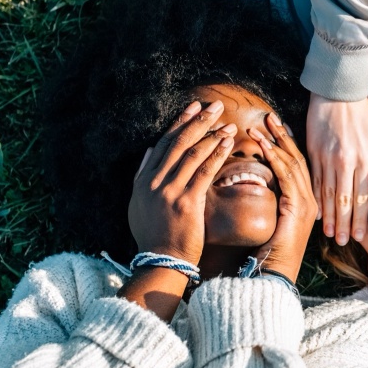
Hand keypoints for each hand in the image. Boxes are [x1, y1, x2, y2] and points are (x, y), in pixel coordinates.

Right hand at [128, 100, 235, 263]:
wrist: (162, 260)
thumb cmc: (154, 235)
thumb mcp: (138, 204)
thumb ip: (143, 175)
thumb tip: (150, 150)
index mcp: (144, 180)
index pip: (164, 143)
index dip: (180, 123)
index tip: (194, 107)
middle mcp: (154, 182)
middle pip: (179, 142)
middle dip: (198, 121)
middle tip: (215, 106)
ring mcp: (170, 191)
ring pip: (193, 153)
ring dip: (212, 135)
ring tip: (228, 124)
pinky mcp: (187, 202)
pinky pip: (204, 171)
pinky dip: (217, 154)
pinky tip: (228, 143)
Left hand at [247, 114, 316, 282]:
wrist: (273, 275)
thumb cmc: (267, 254)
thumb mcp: (270, 222)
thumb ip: (271, 202)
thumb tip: (256, 185)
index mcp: (306, 203)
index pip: (298, 166)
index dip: (287, 144)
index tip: (275, 127)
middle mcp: (311, 200)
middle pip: (298, 159)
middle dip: (283, 136)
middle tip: (270, 117)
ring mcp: (307, 203)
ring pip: (293, 164)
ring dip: (276, 142)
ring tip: (262, 125)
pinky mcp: (298, 207)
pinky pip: (286, 176)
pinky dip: (273, 158)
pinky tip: (262, 145)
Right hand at [306, 94, 367, 245]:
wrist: (337, 91)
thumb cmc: (364, 113)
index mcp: (362, 160)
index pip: (361, 197)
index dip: (360, 218)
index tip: (359, 235)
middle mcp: (343, 162)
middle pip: (343, 200)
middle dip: (343, 224)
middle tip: (342, 242)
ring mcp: (326, 158)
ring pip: (327, 194)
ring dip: (328, 216)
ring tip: (328, 233)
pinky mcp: (313, 152)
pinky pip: (313, 180)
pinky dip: (315, 198)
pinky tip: (316, 212)